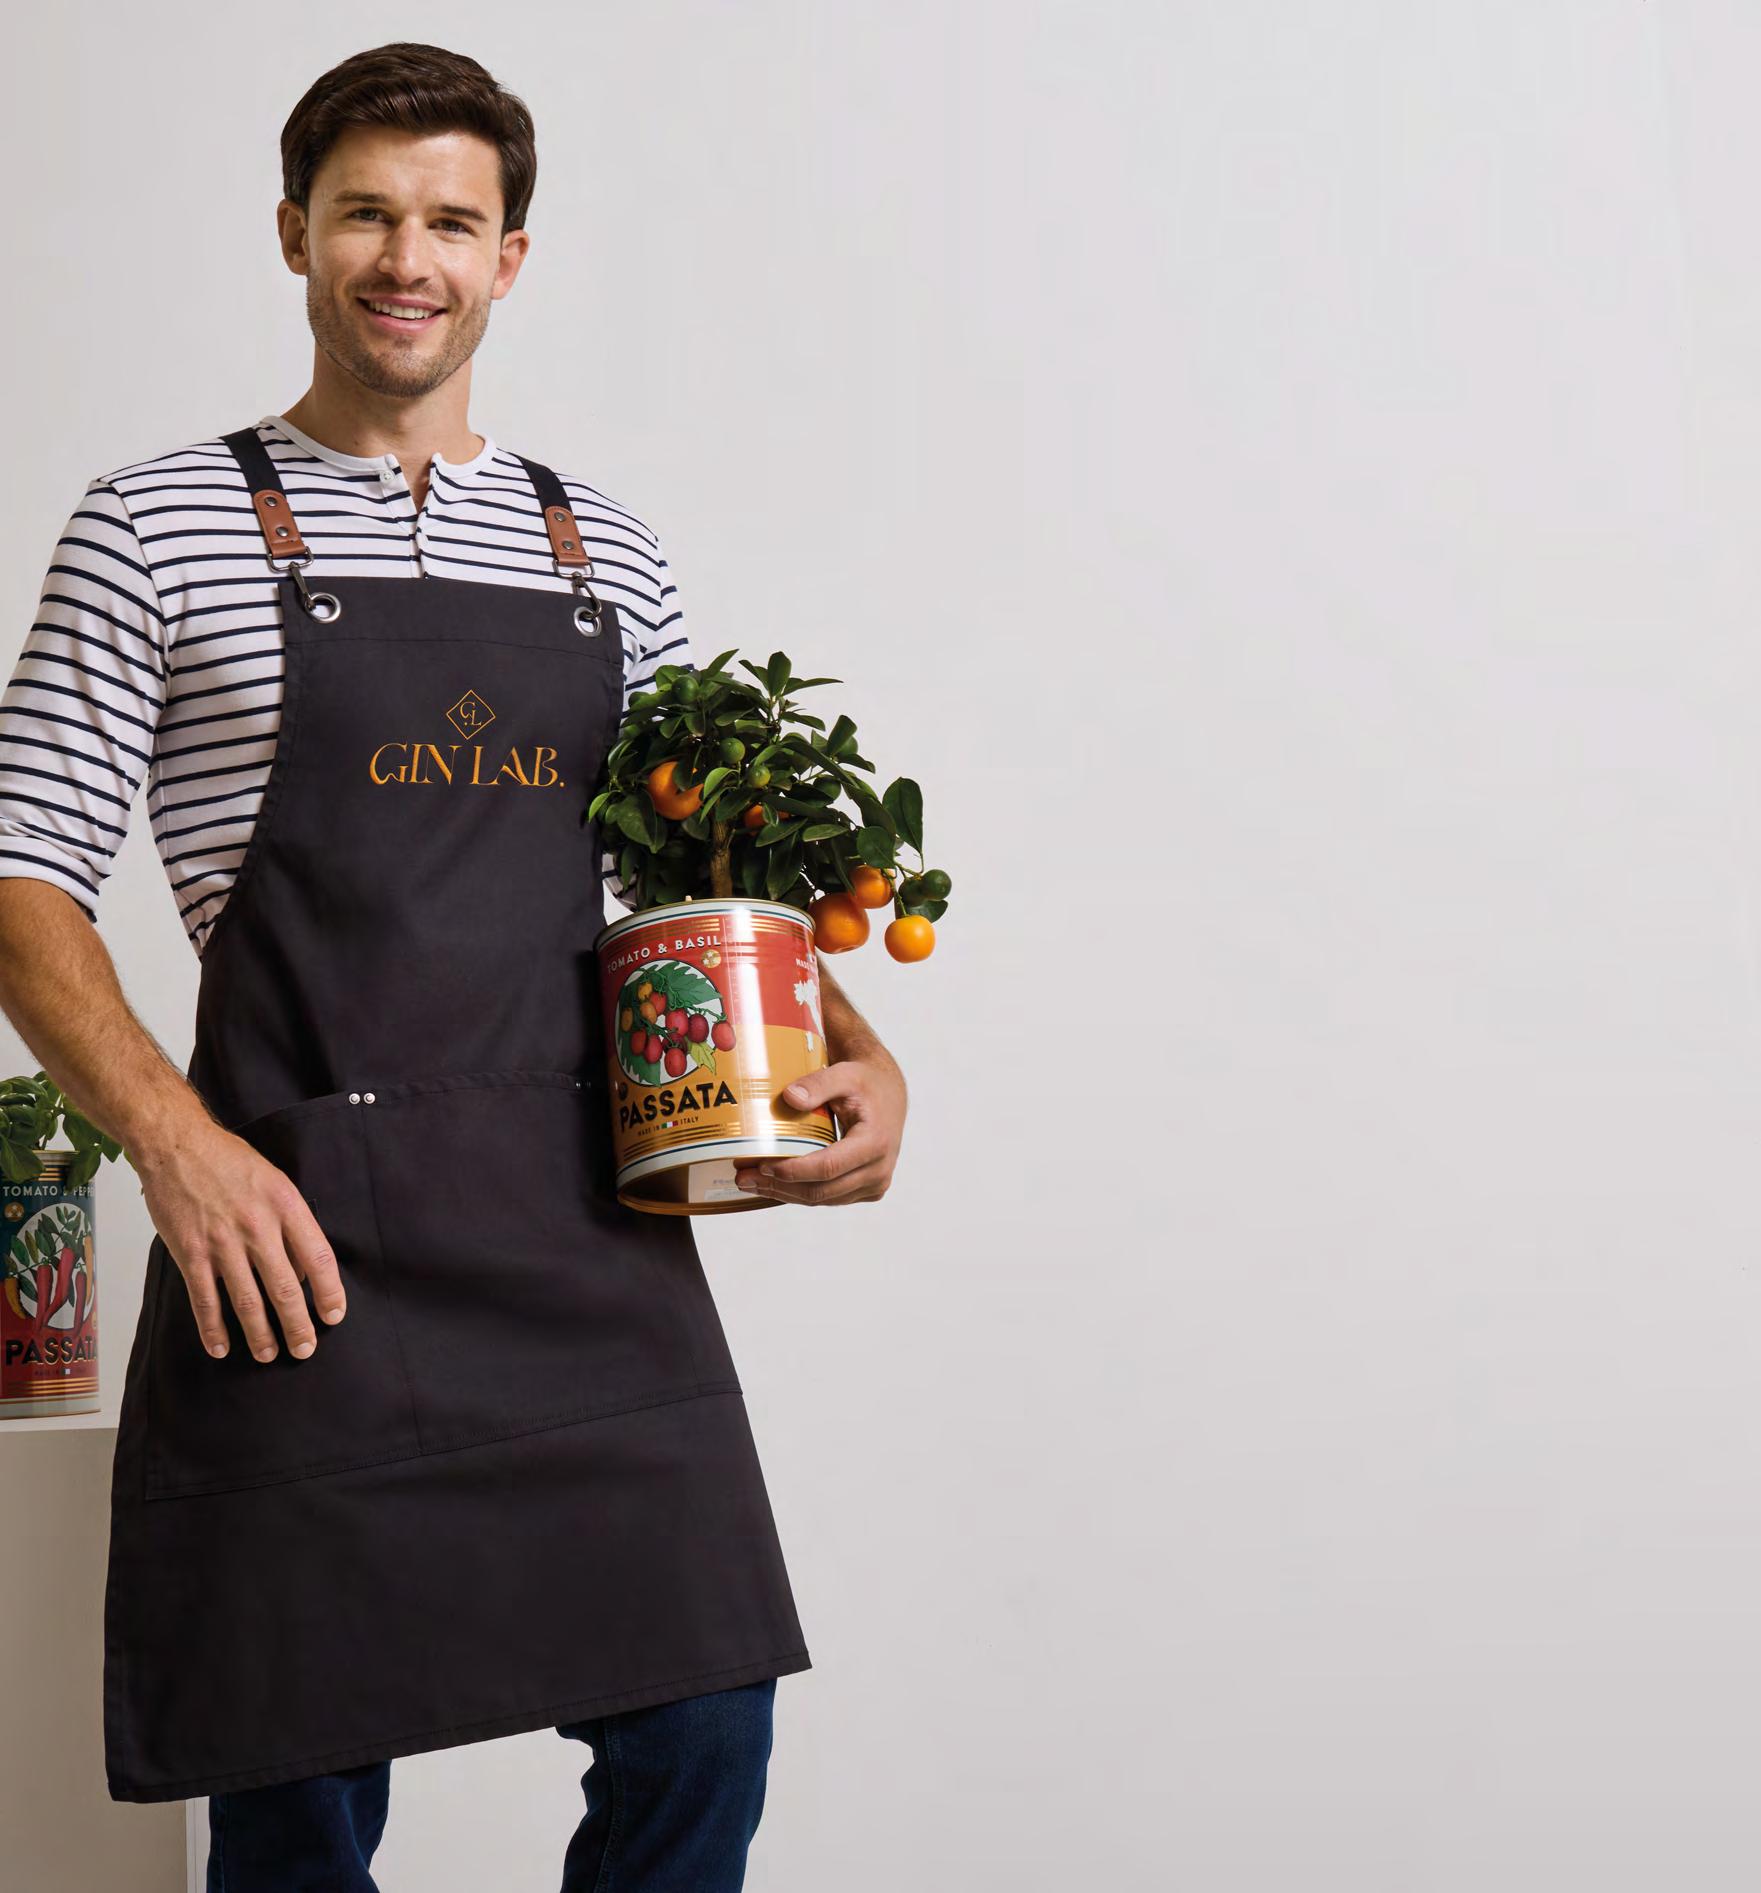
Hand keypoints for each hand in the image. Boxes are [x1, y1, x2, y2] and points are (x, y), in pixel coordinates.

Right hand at [133, 1120, 346, 1362]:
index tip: (334, 1316)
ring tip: (268, 1355)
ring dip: (260, 1334)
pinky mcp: (190, 1253)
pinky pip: (205, 1299)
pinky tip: (221, 1348)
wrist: (177, 1145)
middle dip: (297, 1325)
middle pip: (285, 1288)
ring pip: (247, 1301)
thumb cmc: (230, 1162)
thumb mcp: (276, 1183)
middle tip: (304, 1349)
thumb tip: (303, 1271)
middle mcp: (258, 1227)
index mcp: (286, 1206)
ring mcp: (222, 1243)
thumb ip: (291, 1224)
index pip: (318, 1257)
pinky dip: (213, 1329)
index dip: (329, 1292)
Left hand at [735, 1050, 907, 1204]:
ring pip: (824, 1199)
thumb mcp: (844, 1074)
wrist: (889, 1094)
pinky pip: (830, 1198)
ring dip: (786, 1194)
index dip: (792, 1171)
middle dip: (780, 1187)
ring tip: (752, 1182)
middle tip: (744, 1178)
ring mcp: (875, 1184)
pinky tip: (776, 1184)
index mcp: (875, 1142)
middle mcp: (879, 1170)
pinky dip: (801, 1193)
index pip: (828, 1167)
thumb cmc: (865, 1083)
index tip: (761, 1165)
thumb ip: (818, 1083)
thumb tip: (789, 1098)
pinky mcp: (867, 1190)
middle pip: (822, 1190)